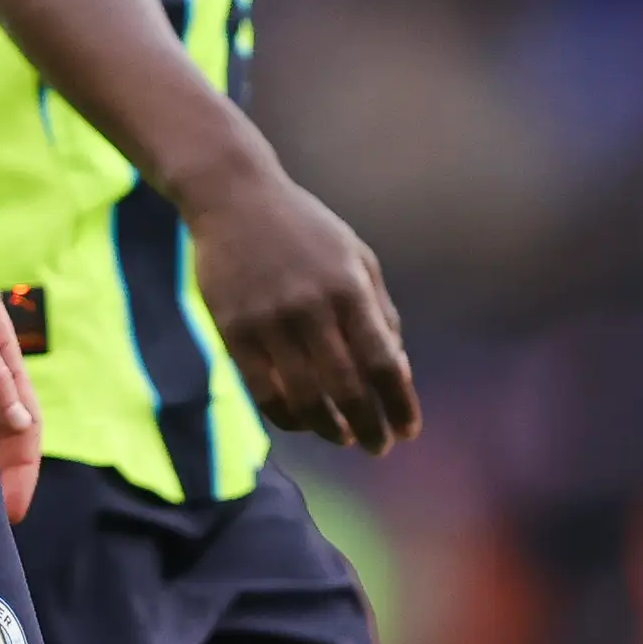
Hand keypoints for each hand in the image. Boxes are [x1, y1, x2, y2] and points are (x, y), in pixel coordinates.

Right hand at [182, 149, 420, 452]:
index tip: (409, 430)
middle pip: (348, 388)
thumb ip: (379, 310)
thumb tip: (397, 369)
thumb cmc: (303, 227)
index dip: (399, 403)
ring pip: (305, 398)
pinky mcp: (233, 331)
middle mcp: (312, 308)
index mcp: (349, 287)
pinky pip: (263, 392)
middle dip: (370, 426)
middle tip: (380, 446)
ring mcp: (269, 322)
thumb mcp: (355, 255)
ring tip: (344, 438)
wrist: (233, 196)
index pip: (383, 362)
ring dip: (329, 429)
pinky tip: (302, 422)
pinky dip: (286, 417)